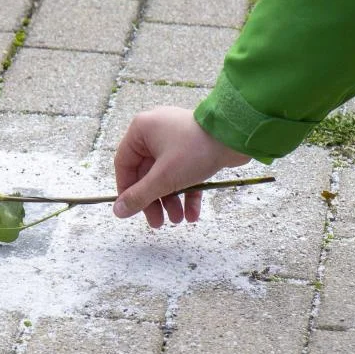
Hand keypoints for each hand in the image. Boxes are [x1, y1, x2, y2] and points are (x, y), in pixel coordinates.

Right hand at [113, 106, 250, 227]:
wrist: (236, 137)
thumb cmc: (196, 150)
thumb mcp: (164, 178)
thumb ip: (139, 196)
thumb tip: (118, 211)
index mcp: (141, 130)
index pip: (124, 165)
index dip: (127, 191)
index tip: (132, 211)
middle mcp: (156, 132)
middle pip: (147, 174)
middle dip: (155, 201)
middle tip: (158, 223)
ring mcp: (176, 139)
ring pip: (166, 175)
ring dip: (171, 200)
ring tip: (178, 220)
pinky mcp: (194, 147)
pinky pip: (184, 172)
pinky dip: (187, 192)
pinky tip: (192, 214)